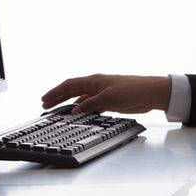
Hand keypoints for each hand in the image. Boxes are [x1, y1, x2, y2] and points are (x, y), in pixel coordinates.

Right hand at [41, 74, 172, 114]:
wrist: (151, 93)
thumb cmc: (132, 91)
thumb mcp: (108, 98)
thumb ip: (90, 104)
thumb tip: (74, 111)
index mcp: (94, 81)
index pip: (69, 85)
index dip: (55, 92)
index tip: (44, 99)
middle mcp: (96, 85)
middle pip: (72, 91)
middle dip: (58, 97)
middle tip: (45, 105)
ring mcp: (103, 93)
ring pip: (81, 98)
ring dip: (69, 104)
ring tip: (59, 112)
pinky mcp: (110, 101)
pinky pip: (91, 105)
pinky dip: (83, 109)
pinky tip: (79, 115)